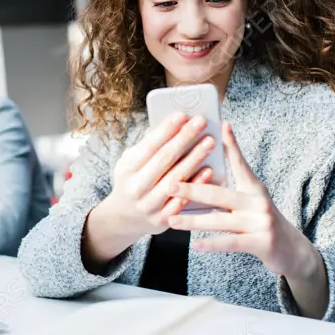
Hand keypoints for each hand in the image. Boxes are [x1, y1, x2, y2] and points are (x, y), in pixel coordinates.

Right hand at [104, 113, 216, 237]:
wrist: (124, 218)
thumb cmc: (133, 181)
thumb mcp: (130, 162)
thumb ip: (148, 146)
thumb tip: (171, 125)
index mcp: (126, 169)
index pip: (148, 146)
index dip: (166, 130)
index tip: (182, 115)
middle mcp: (136, 187)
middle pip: (164, 160)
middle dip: (184, 138)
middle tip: (201, 122)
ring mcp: (149, 205)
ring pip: (175, 179)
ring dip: (194, 159)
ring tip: (210, 142)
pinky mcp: (162, 220)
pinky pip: (182, 201)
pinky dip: (196, 185)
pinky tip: (209, 170)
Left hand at [166, 122, 323, 282]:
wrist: (292, 250)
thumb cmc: (262, 222)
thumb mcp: (251, 201)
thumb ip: (230, 191)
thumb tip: (202, 175)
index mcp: (254, 188)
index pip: (240, 163)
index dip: (231, 145)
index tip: (221, 126)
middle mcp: (258, 201)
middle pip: (220, 193)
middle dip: (192, 189)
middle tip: (170, 185)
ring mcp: (260, 222)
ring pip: (220, 220)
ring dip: (193, 221)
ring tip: (172, 220)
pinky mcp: (261, 242)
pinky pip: (230, 242)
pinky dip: (211, 244)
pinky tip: (195, 245)